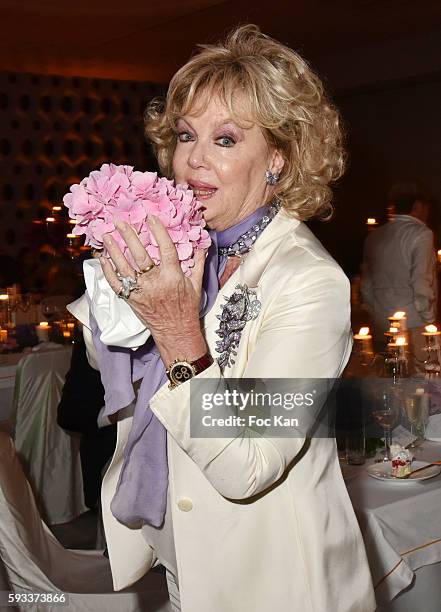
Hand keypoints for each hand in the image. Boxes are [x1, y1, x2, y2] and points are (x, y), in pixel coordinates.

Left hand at [100, 217, 207, 365]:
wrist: (175, 331)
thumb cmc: (186, 308)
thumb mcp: (196, 285)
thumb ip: (198, 263)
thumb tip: (202, 244)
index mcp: (172, 277)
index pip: (166, 249)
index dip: (159, 232)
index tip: (151, 218)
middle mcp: (155, 283)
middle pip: (140, 256)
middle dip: (129, 237)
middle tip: (121, 222)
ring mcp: (140, 292)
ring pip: (124, 268)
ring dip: (114, 250)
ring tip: (107, 236)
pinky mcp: (130, 299)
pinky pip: (115, 283)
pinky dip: (108, 270)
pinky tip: (103, 258)